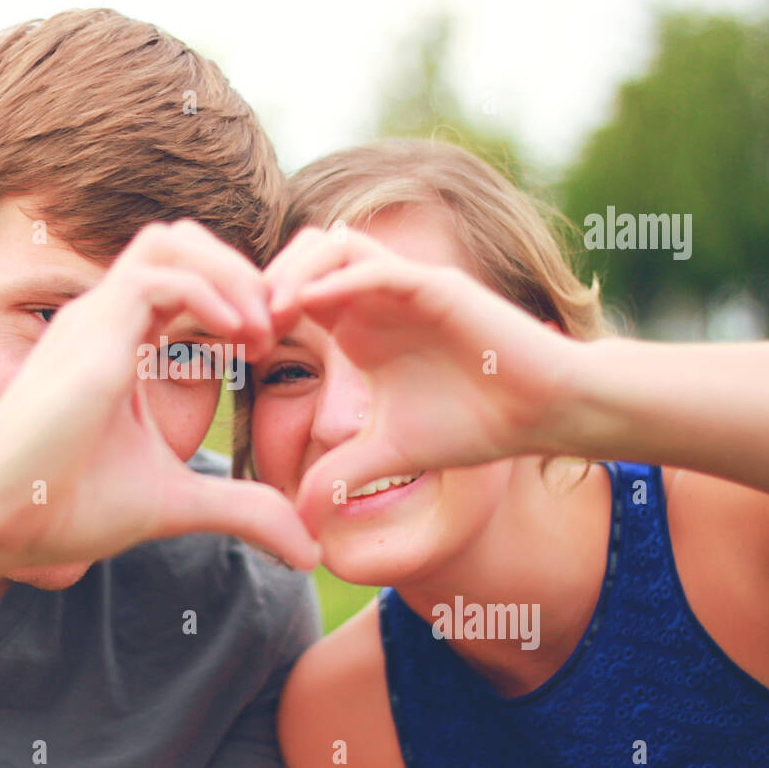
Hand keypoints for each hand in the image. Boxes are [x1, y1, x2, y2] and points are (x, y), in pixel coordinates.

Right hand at [0, 221, 321, 573]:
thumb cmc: (62, 506)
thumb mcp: (176, 503)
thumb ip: (240, 509)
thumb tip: (304, 547)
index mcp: (119, 342)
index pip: (186, 279)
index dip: (238, 297)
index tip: (271, 346)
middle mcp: (104, 318)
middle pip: (181, 241)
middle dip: (241, 272)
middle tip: (278, 327)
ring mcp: (93, 319)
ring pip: (170, 241)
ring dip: (230, 273)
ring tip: (264, 329)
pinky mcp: (90, 335)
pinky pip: (157, 276)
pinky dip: (209, 294)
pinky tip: (239, 340)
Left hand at [265, 227, 581, 530]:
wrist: (542, 413)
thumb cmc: (473, 423)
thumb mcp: (388, 453)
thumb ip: (339, 475)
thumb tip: (299, 523)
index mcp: (357, 324)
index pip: (291, 290)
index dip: (253, 311)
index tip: (227, 351)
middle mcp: (375, 296)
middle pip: (301, 253)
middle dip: (261, 281)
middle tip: (236, 327)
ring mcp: (405, 285)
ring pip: (334, 244)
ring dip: (293, 270)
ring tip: (266, 314)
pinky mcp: (437, 286)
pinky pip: (378, 266)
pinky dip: (339, 278)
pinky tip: (307, 307)